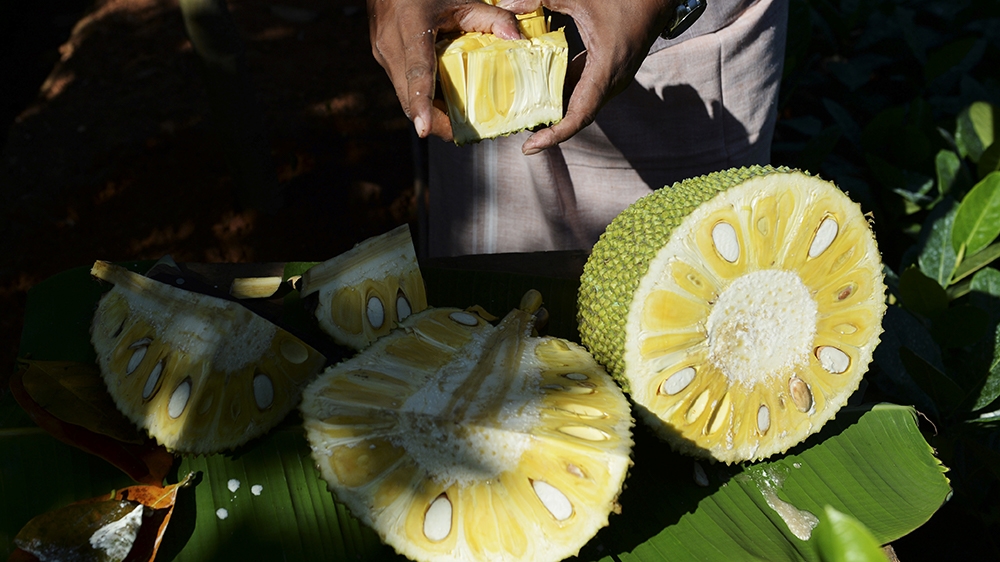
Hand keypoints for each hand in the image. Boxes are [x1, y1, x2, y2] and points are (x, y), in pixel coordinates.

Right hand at [367, 0, 521, 140]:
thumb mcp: (462, 0)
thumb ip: (493, 18)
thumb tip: (517, 39)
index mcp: (411, 27)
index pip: (417, 72)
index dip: (421, 104)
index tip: (424, 129)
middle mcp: (391, 46)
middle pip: (409, 97)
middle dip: (434, 121)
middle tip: (463, 134)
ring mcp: (383, 54)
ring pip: (404, 96)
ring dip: (428, 112)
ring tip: (457, 122)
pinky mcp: (383, 59)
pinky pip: (402, 86)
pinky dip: (422, 98)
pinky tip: (442, 100)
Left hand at [498, 0, 673, 153]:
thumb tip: (507, 4)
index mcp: (606, 70)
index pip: (579, 116)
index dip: (554, 136)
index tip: (530, 146)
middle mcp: (612, 81)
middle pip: (577, 114)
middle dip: (549, 125)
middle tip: (517, 127)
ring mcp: (614, 77)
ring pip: (581, 102)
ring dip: (556, 108)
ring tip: (524, 111)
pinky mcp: (611, 70)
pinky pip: (586, 88)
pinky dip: (564, 90)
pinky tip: (541, 85)